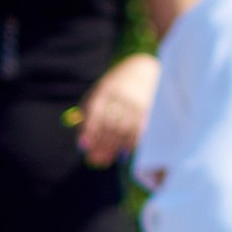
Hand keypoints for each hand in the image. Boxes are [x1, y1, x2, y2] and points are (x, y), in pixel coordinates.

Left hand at [73, 51, 158, 169]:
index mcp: (105, 91)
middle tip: (94, 160)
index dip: (89, 131)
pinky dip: (130, 144)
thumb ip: (87, 117)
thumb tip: (83, 145)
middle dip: (100, 145)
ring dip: (113, 149)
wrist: (143, 71)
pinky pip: (138, 131)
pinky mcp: (148, 110)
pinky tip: (123, 153)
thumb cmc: (114, 88)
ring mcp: (136, 103)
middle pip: (109, 125)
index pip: (96, 113)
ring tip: (104, 161)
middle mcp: (121, 97)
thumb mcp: (98, 95)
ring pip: (124, 131)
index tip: (83, 147)